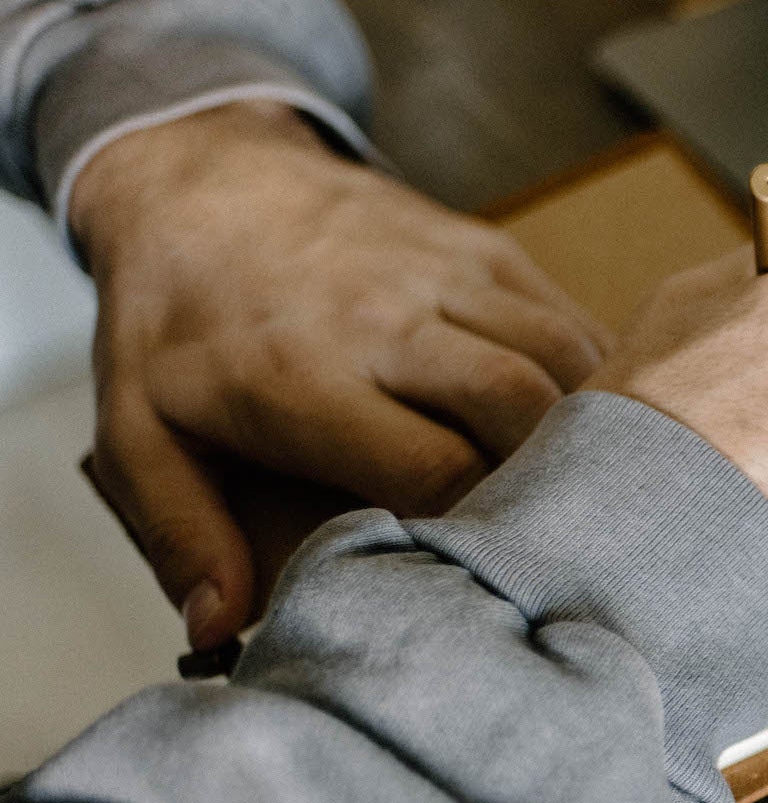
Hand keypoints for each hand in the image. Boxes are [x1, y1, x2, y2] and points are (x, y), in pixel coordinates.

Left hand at [69, 101, 607, 648]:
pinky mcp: (485, 249)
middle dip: (550, 479)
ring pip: (564, 354)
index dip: (470, 526)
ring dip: (589, 427)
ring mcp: (445, 273)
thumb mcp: (136, 430)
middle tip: (546, 532)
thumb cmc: (174, 322)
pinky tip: (587, 428)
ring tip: (585, 489)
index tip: (474, 567)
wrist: (200, 178)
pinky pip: (570, 317)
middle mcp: (386, 317)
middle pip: (521, 405)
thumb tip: (220, 624)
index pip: (434, 466)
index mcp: (305, 374)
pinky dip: (596, 377)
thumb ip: (180, 530)